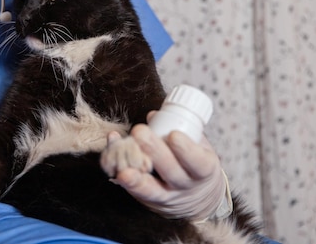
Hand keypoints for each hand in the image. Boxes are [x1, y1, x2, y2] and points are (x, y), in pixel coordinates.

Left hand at [103, 123, 226, 220]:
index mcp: (204, 170)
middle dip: (154, 151)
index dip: (186, 150)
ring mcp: (168, 196)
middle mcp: (186, 186)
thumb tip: (153, 116)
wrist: (197, 197)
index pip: (198, 163)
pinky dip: (120, 172)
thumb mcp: (199, 147)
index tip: (173, 135)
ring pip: (151, 186)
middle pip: (171, 172)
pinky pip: (135, 189)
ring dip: (135, 168)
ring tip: (122, 151)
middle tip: (140, 131)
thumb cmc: (196, 163)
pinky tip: (110, 157)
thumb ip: (182, 130)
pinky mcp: (150, 200)